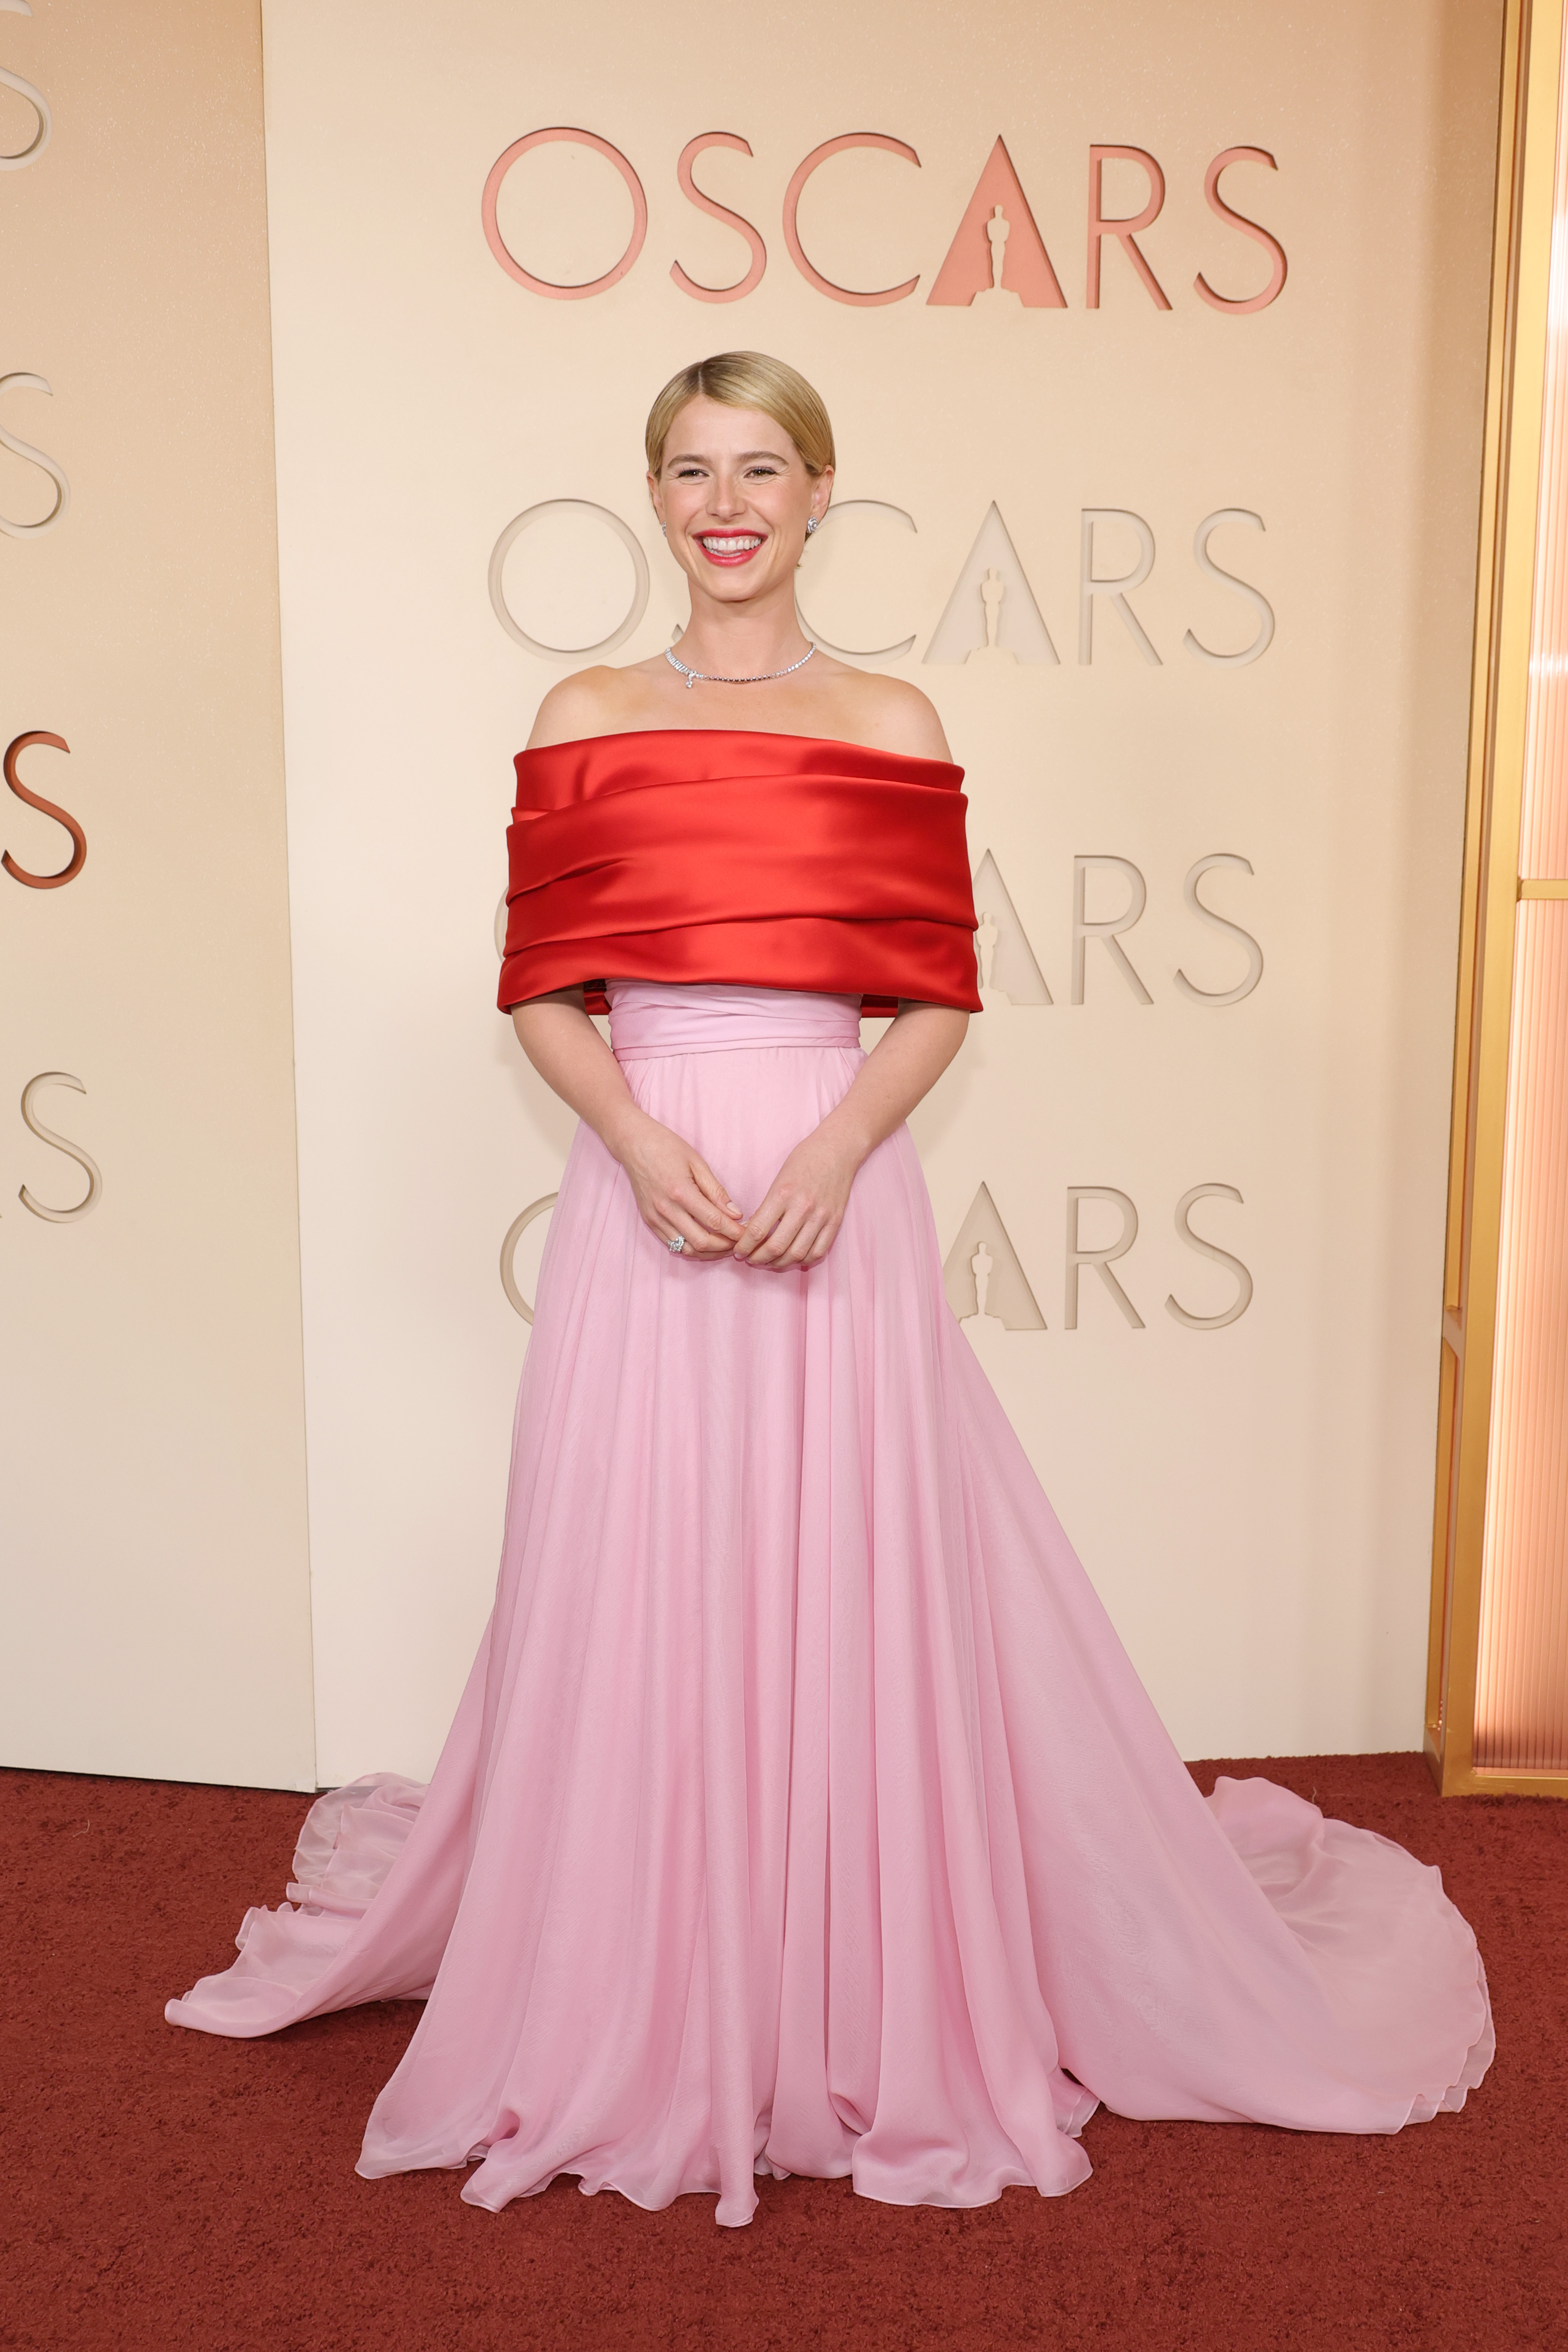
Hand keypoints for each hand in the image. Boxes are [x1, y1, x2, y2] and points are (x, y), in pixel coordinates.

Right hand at [614, 1111, 744, 1256]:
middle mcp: (666, 1209)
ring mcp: (655, 1217)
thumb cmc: (666, 1147)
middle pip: (702, 1242)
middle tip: (739, 1241)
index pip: (714, 1221)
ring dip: (709, 1252)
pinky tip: (705, 1243)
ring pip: (687, 1249)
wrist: (633, 1144)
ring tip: (725, 1245)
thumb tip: (736, 1214)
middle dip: (725, 1246)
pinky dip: (691, 1248)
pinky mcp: (649, 1221)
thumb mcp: (697, 1163)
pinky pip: (672, 1244)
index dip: (734, 1231)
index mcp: (681, 1192)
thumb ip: (716, 1191)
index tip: (748, 1232)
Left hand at [733, 1125, 860, 1269]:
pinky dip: (803, 1260)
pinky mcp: (835, 1222)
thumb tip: (751, 1231)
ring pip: (797, 1254)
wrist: (838, 1149)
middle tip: (750, 1259)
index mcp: (783, 1193)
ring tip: (769, 1261)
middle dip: (758, 1259)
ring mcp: (821, 1217)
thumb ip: (766, 1206)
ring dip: (779, 1263)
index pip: (757, 1230)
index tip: (738, 1251)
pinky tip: (793, 1257)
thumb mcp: (778, 1178)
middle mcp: (802, 1207)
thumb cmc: (804, 1159)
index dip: (744, 1246)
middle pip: (776, 1247)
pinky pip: (818, 1252)